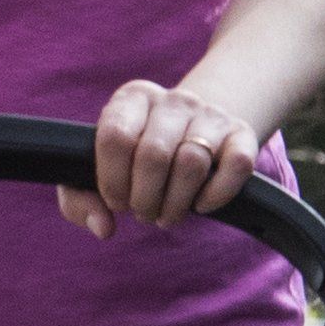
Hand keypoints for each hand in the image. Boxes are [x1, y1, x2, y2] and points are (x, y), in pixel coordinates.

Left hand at [59, 76, 257, 238]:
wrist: (195, 128)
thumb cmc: (135, 157)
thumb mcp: (99, 168)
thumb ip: (81, 199)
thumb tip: (102, 227)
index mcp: (133, 98)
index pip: (116, 136)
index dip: (112, 180)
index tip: (116, 200)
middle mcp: (174, 100)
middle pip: (154, 154)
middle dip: (144, 198)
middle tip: (143, 212)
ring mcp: (212, 114)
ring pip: (192, 163)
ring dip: (175, 203)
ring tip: (166, 214)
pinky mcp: (243, 134)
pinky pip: (237, 166)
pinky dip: (216, 195)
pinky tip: (201, 205)